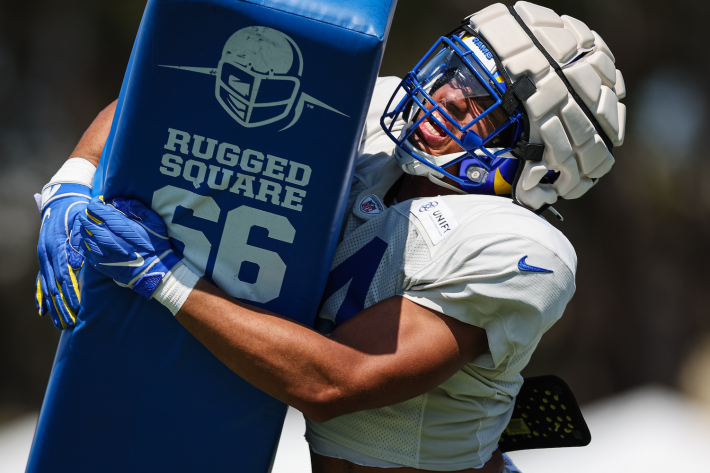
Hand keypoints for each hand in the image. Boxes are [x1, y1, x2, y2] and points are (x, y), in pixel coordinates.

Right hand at [36, 184, 90, 328]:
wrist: (62, 199)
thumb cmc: (78, 211)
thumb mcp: (83, 222)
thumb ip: (83, 241)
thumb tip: (79, 264)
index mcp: (56, 245)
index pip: (63, 275)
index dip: (70, 292)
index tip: (77, 307)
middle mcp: (46, 253)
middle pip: (53, 285)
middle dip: (62, 305)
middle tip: (70, 323)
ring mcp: (43, 256)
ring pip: (46, 286)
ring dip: (54, 305)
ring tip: (61, 323)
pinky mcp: (44, 258)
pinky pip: (41, 281)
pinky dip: (41, 297)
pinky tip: (43, 310)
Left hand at [79, 196, 180, 298]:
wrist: (153, 272)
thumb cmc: (156, 246)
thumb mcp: (155, 223)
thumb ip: (137, 208)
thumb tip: (120, 201)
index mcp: (119, 226)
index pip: (96, 209)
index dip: (95, 203)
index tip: (99, 201)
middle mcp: (106, 238)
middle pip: (86, 220)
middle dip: (88, 214)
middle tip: (93, 212)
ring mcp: (100, 251)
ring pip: (84, 233)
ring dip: (86, 227)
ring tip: (92, 224)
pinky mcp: (98, 262)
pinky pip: (85, 247)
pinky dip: (87, 240)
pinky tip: (94, 239)